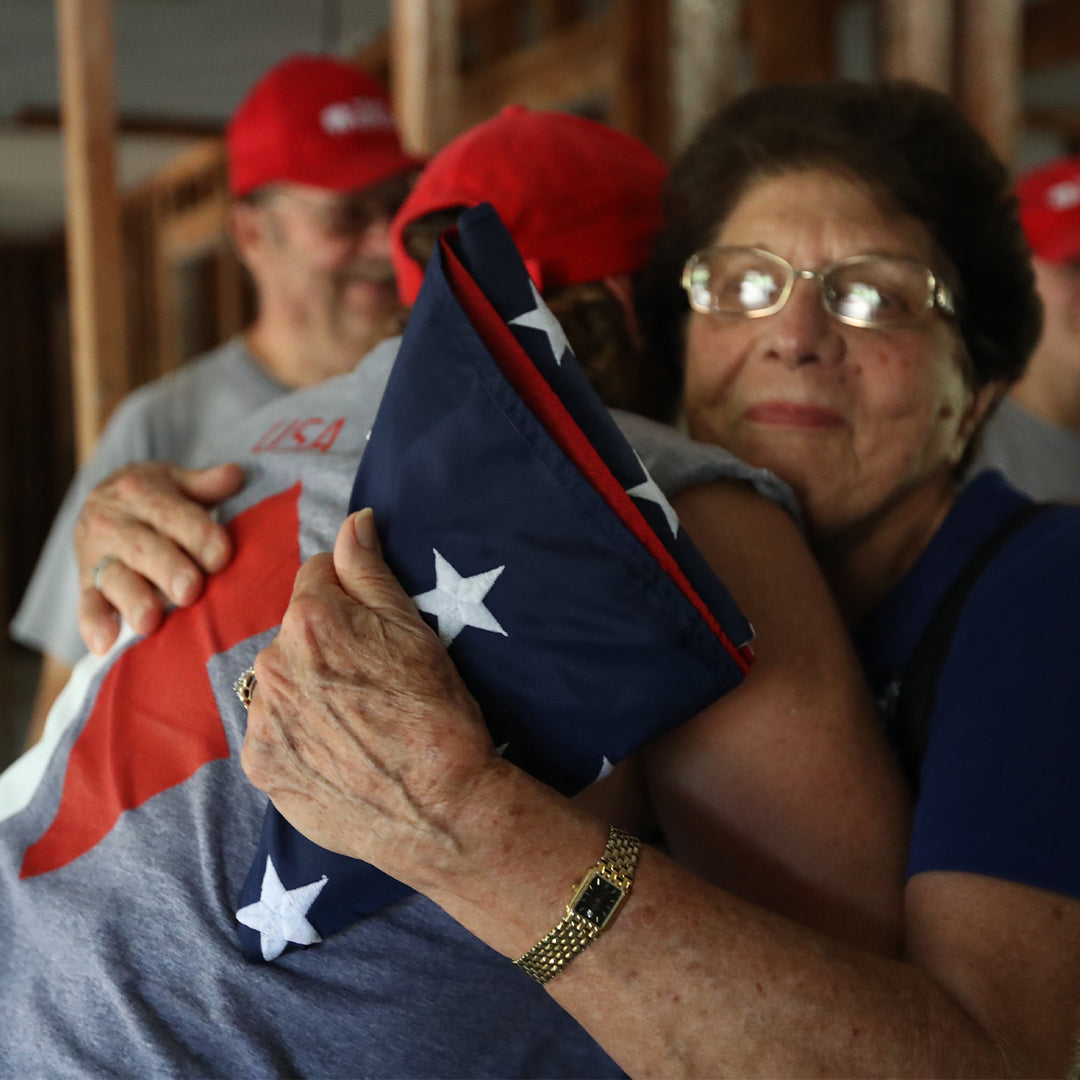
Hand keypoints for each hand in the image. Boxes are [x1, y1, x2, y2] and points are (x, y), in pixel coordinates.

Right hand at [75, 461, 243, 653]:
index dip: (197, 534)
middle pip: (144, 549)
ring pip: (115, 579)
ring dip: (133, 601)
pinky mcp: (85, 583)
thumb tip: (234, 474)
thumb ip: (206, 483)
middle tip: (190, 590)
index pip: (172, 514)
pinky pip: (86, 604)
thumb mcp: (176, 480)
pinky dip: (93, 625)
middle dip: (168, 570)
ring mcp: (97, 555)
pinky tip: (105, 645)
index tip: (220, 556)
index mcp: (141, 493)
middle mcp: (114, 523)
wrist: (102, 500)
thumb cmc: (155, 496)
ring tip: (151, 622)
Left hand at [241, 509, 501, 890]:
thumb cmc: (437, 713)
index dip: (350, 598)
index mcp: (311, 620)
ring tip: (356, 723)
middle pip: (296, 632)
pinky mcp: (260, 766)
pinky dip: (297, 736)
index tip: (374, 630)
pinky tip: (338, 753)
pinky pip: (272, 731)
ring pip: (282, 682)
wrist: (439, 808)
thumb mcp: (413, 629)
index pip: (316, 577)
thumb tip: (353, 521)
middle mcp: (272, 664)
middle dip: (326, 645)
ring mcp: (261, 719)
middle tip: (372, 683)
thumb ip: (370, 570)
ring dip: (307, 691)